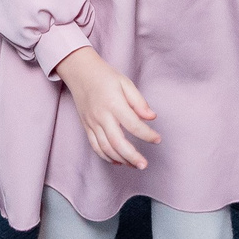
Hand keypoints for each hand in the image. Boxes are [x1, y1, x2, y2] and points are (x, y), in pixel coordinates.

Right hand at [57, 47, 159, 168]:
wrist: (80, 72)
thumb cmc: (105, 76)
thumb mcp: (125, 83)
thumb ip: (139, 101)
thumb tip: (151, 117)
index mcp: (113, 103)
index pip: (133, 124)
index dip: (147, 134)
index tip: (158, 139)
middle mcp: (101, 116)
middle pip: (117, 142)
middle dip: (132, 156)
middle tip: (144, 165)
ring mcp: (92, 123)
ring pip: (106, 148)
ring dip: (121, 159)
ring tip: (134, 165)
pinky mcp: (86, 127)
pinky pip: (95, 147)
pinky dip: (106, 157)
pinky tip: (118, 161)